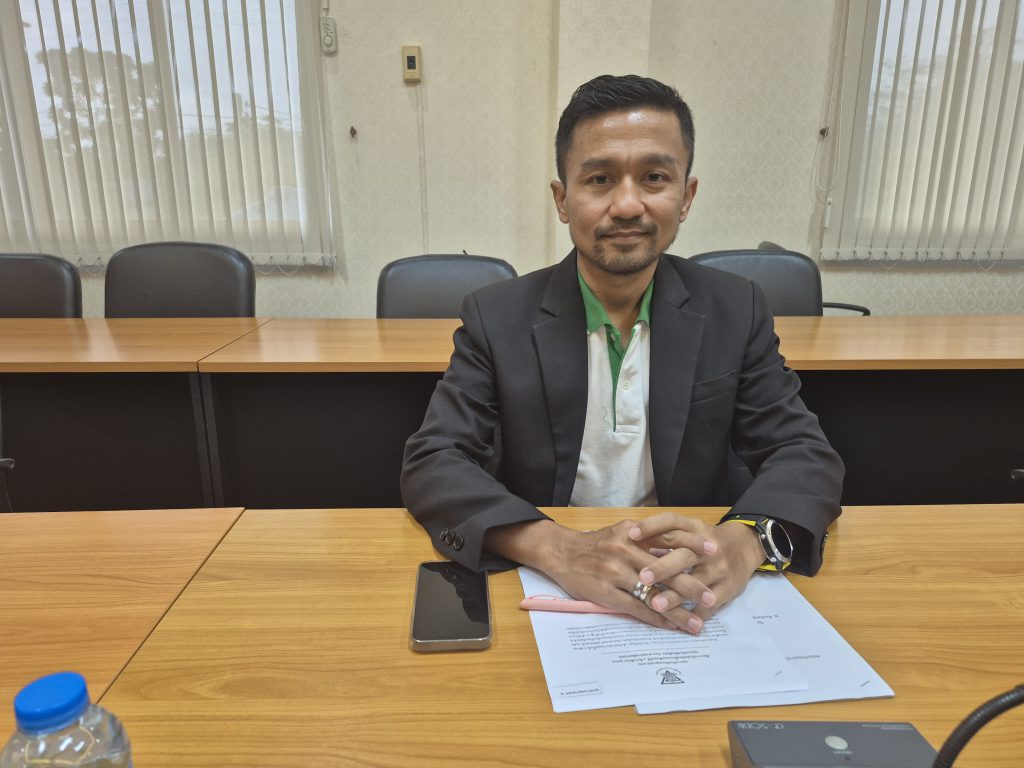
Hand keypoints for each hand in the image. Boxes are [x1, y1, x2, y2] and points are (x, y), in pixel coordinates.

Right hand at [489, 518, 716, 630]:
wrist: (562, 552)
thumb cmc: (595, 544)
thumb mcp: (621, 532)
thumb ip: (646, 540)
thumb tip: (676, 550)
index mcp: (632, 534)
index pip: (668, 538)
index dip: (692, 545)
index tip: (714, 551)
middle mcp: (625, 551)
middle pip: (665, 571)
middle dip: (690, 586)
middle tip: (711, 598)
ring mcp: (616, 574)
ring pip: (653, 595)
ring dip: (676, 612)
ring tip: (695, 624)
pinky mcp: (607, 593)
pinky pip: (636, 609)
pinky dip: (655, 618)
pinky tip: (669, 626)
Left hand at [627, 513, 764, 632]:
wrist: (745, 546)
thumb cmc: (706, 539)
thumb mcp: (689, 529)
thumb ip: (664, 533)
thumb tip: (629, 539)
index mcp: (695, 528)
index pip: (672, 523)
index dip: (652, 527)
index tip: (630, 534)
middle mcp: (708, 547)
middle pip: (684, 555)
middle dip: (663, 567)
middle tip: (642, 577)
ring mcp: (719, 569)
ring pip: (696, 583)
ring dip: (676, 595)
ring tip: (656, 604)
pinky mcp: (728, 589)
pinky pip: (710, 605)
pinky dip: (694, 614)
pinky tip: (678, 623)